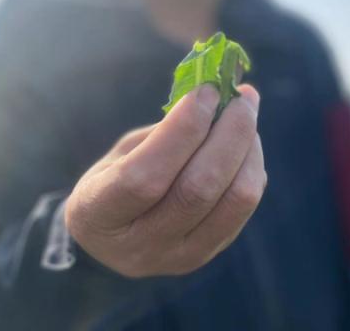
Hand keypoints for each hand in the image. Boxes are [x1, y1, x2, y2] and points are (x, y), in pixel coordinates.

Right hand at [64, 84, 265, 277]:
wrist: (119, 237)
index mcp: (97, 214)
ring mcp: (179, 257)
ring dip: (248, 149)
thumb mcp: (123, 153)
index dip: (182, 130)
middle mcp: (139, 246)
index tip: (207, 92)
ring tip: (245, 117)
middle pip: (199, 189)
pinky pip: (244, 205)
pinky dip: (251, 167)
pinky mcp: (210, 253)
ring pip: (234, 200)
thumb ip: (164, 133)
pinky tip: (244, 145)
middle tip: (242, 97)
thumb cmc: (116, 178)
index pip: (144, 178)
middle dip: (229, 134)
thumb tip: (218, 100)